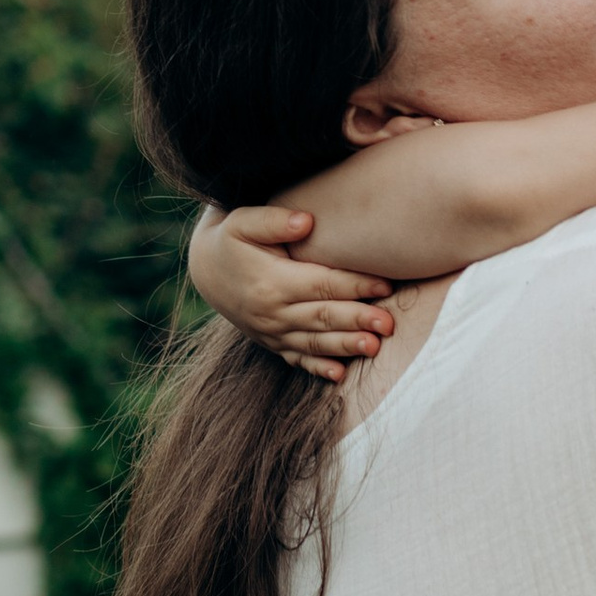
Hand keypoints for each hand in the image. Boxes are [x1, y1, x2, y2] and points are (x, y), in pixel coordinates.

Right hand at [186, 204, 395, 382]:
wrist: (206, 270)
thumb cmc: (232, 239)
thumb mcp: (243, 221)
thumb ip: (274, 220)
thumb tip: (308, 221)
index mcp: (271, 282)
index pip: (321, 284)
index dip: (354, 284)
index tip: (385, 284)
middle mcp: (272, 312)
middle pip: (323, 316)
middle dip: (358, 320)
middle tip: (389, 323)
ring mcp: (272, 332)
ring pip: (315, 342)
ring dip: (346, 346)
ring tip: (375, 348)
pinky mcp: (273, 343)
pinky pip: (298, 359)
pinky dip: (318, 368)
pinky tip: (340, 375)